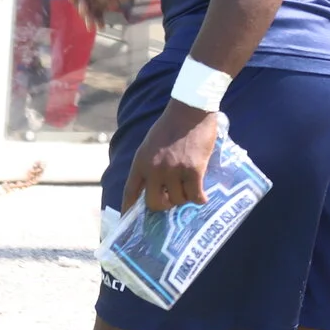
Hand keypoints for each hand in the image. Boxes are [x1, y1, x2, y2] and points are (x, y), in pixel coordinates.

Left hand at [122, 100, 218, 214]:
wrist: (190, 110)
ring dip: (184, 196)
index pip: (130, 191)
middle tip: (172, 199)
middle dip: (164, 205)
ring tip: (189, 186)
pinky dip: (200, 198)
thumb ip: (149, 164)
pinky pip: (195, 196)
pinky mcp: (193, 171)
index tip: (127, 219)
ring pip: (178, 200)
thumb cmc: (171, 125)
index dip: (128, 208)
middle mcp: (154, 169)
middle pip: (154, 203)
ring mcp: (173, 171)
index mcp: (140, 161)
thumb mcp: (150, 144)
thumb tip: (153, 187)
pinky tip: (202, 194)